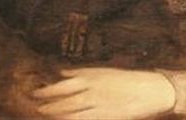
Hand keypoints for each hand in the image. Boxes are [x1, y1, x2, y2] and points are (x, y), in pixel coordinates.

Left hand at [32, 67, 175, 119]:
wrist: (150, 90)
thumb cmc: (126, 79)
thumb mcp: (102, 71)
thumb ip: (81, 72)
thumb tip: (61, 72)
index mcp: (91, 76)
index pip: (62, 85)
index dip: (47, 91)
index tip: (35, 94)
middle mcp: (92, 90)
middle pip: (64, 101)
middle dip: (48, 106)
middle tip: (36, 109)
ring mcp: (98, 105)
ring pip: (71, 113)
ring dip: (57, 115)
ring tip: (46, 115)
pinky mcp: (106, 117)